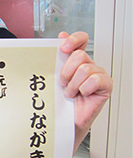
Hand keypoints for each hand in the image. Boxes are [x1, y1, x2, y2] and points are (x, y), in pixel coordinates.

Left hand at [58, 32, 112, 151]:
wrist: (64, 121)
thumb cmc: (59, 101)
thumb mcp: (53, 78)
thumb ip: (56, 58)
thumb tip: (61, 35)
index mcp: (76, 60)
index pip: (81, 40)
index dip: (74, 40)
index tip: (63, 47)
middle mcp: (88, 65)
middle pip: (79, 56)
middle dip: (66, 71)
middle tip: (63, 83)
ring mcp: (98, 74)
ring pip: (85, 69)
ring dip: (73, 84)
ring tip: (70, 93)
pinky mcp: (105, 85)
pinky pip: (95, 80)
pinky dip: (84, 89)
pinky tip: (81, 95)